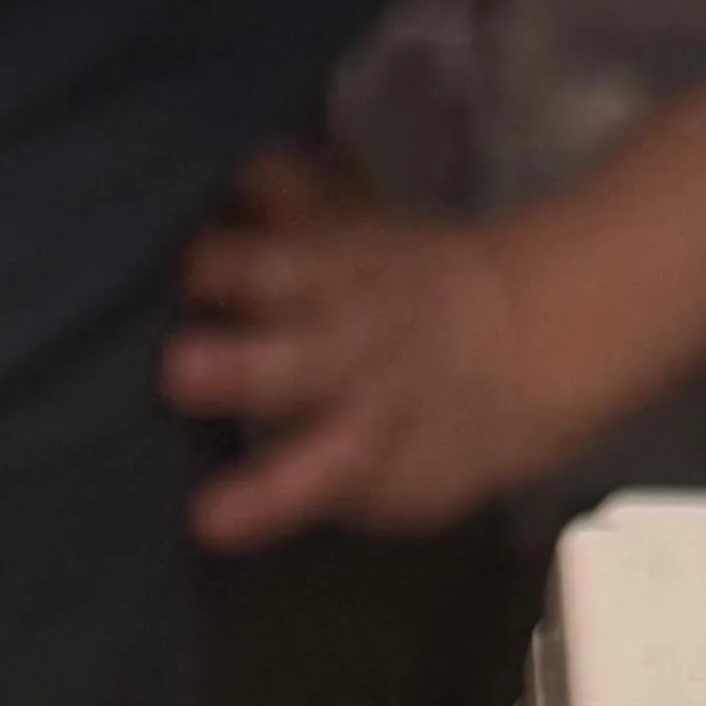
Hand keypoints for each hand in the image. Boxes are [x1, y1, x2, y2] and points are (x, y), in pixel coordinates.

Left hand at [162, 147, 574, 549]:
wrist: (526, 337)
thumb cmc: (391, 285)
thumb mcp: (346, 226)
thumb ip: (287, 199)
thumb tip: (226, 158)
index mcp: (332, 277)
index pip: (273, 266)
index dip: (230, 268)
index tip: (188, 272)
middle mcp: (349, 351)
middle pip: (294, 359)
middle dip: (240, 368)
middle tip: (179, 372)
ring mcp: (377, 425)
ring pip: (323, 460)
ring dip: (268, 489)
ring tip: (211, 520)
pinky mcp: (402, 488)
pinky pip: (363, 507)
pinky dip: (324, 523)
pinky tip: (262, 546)